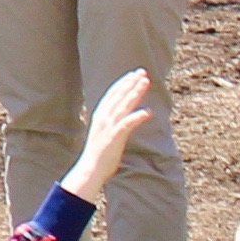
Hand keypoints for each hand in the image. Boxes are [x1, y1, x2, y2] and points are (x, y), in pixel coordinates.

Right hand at [63, 69, 159, 206]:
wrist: (90, 168)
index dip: (124, 83)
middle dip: (131, 83)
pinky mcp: (115, 137)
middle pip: (119, 95)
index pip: (113, 94)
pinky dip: (138, 117)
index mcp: (100, 115)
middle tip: (142, 72)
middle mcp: (103, 117)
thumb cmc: (100, 153)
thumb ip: (112, 122)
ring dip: (135, 93)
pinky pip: (128, 124)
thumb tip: (122, 116)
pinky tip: (148, 111)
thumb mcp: (105, 132)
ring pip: (123, 105)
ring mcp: (108, 126)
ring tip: (146, 83)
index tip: (134, 74)